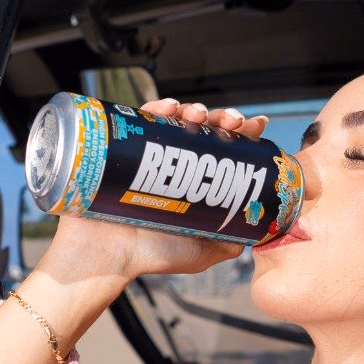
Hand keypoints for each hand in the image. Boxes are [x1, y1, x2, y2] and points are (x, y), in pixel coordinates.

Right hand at [45, 99, 269, 287]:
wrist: (107, 256)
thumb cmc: (150, 257)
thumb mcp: (202, 253)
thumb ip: (229, 241)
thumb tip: (256, 229)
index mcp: (194, 183)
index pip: (224, 151)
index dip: (243, 135)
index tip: (255, 127)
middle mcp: (174, 165)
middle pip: (204, 130)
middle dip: (223, 118)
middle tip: (232, 121)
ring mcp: (148, 154)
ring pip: (177, 119)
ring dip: (194, 108)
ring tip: (200, 114)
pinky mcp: (122, 145)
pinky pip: (140, 117)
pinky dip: (157, 106)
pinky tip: (170, 108)